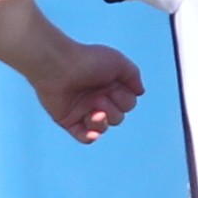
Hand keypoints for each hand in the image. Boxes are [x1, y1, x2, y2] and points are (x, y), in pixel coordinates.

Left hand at [25, 42, 143, 143]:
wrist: (57, 66)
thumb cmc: (87, 60)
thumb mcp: (118, 62)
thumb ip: (133, 75)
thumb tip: (140, 92)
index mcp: (110, 86)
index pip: (128, 103)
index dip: (125, 100)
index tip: (114, 87)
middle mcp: (98, 98)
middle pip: (118, 118)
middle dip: (113, 110)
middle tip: (100, 98)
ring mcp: (83, 110)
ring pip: (103, 128)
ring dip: (102, 122)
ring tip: (93, 113)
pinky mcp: (69, 120)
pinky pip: (84, 137)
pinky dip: (90, 137)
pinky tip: (92, 133)